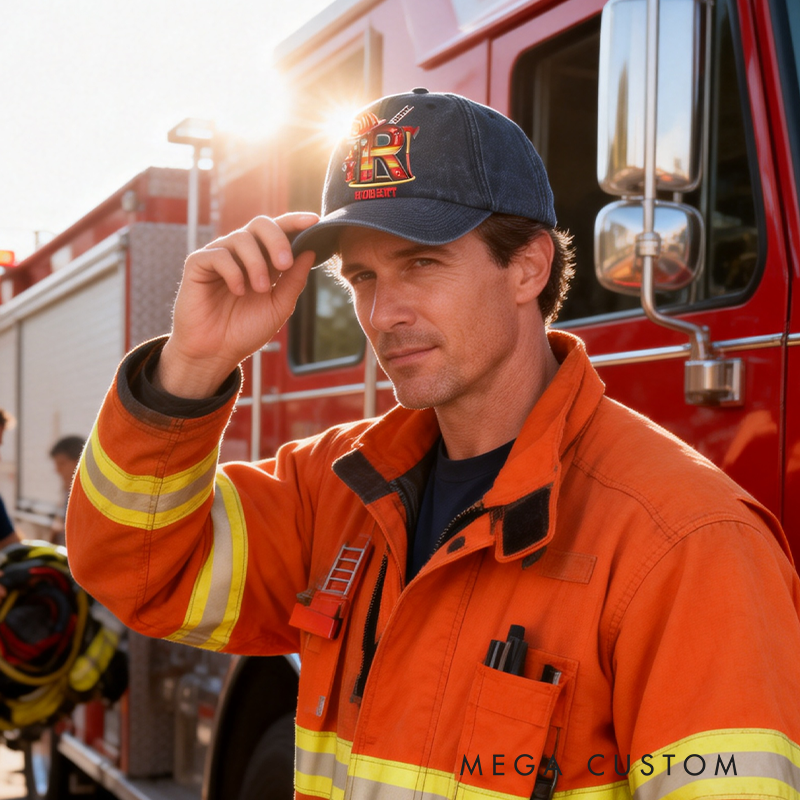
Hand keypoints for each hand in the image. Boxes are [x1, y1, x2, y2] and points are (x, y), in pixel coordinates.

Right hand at [157, 213, 318, 397]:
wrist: (216, 352)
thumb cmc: (246, 330)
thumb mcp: (279, 306)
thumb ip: (294, 281)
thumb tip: (310, 252)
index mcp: (264, 260)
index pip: (279, 231)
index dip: (295, 222)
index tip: (314, 221)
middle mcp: (241, 253)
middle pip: (260, 224)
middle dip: (277, 240)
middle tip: (284, 264)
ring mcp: (219, 256)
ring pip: (240, 237)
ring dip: (256, 263)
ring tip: (260, 289)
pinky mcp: (197, 264)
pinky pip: (218, 254)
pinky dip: (233, 271)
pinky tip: (238, 291)